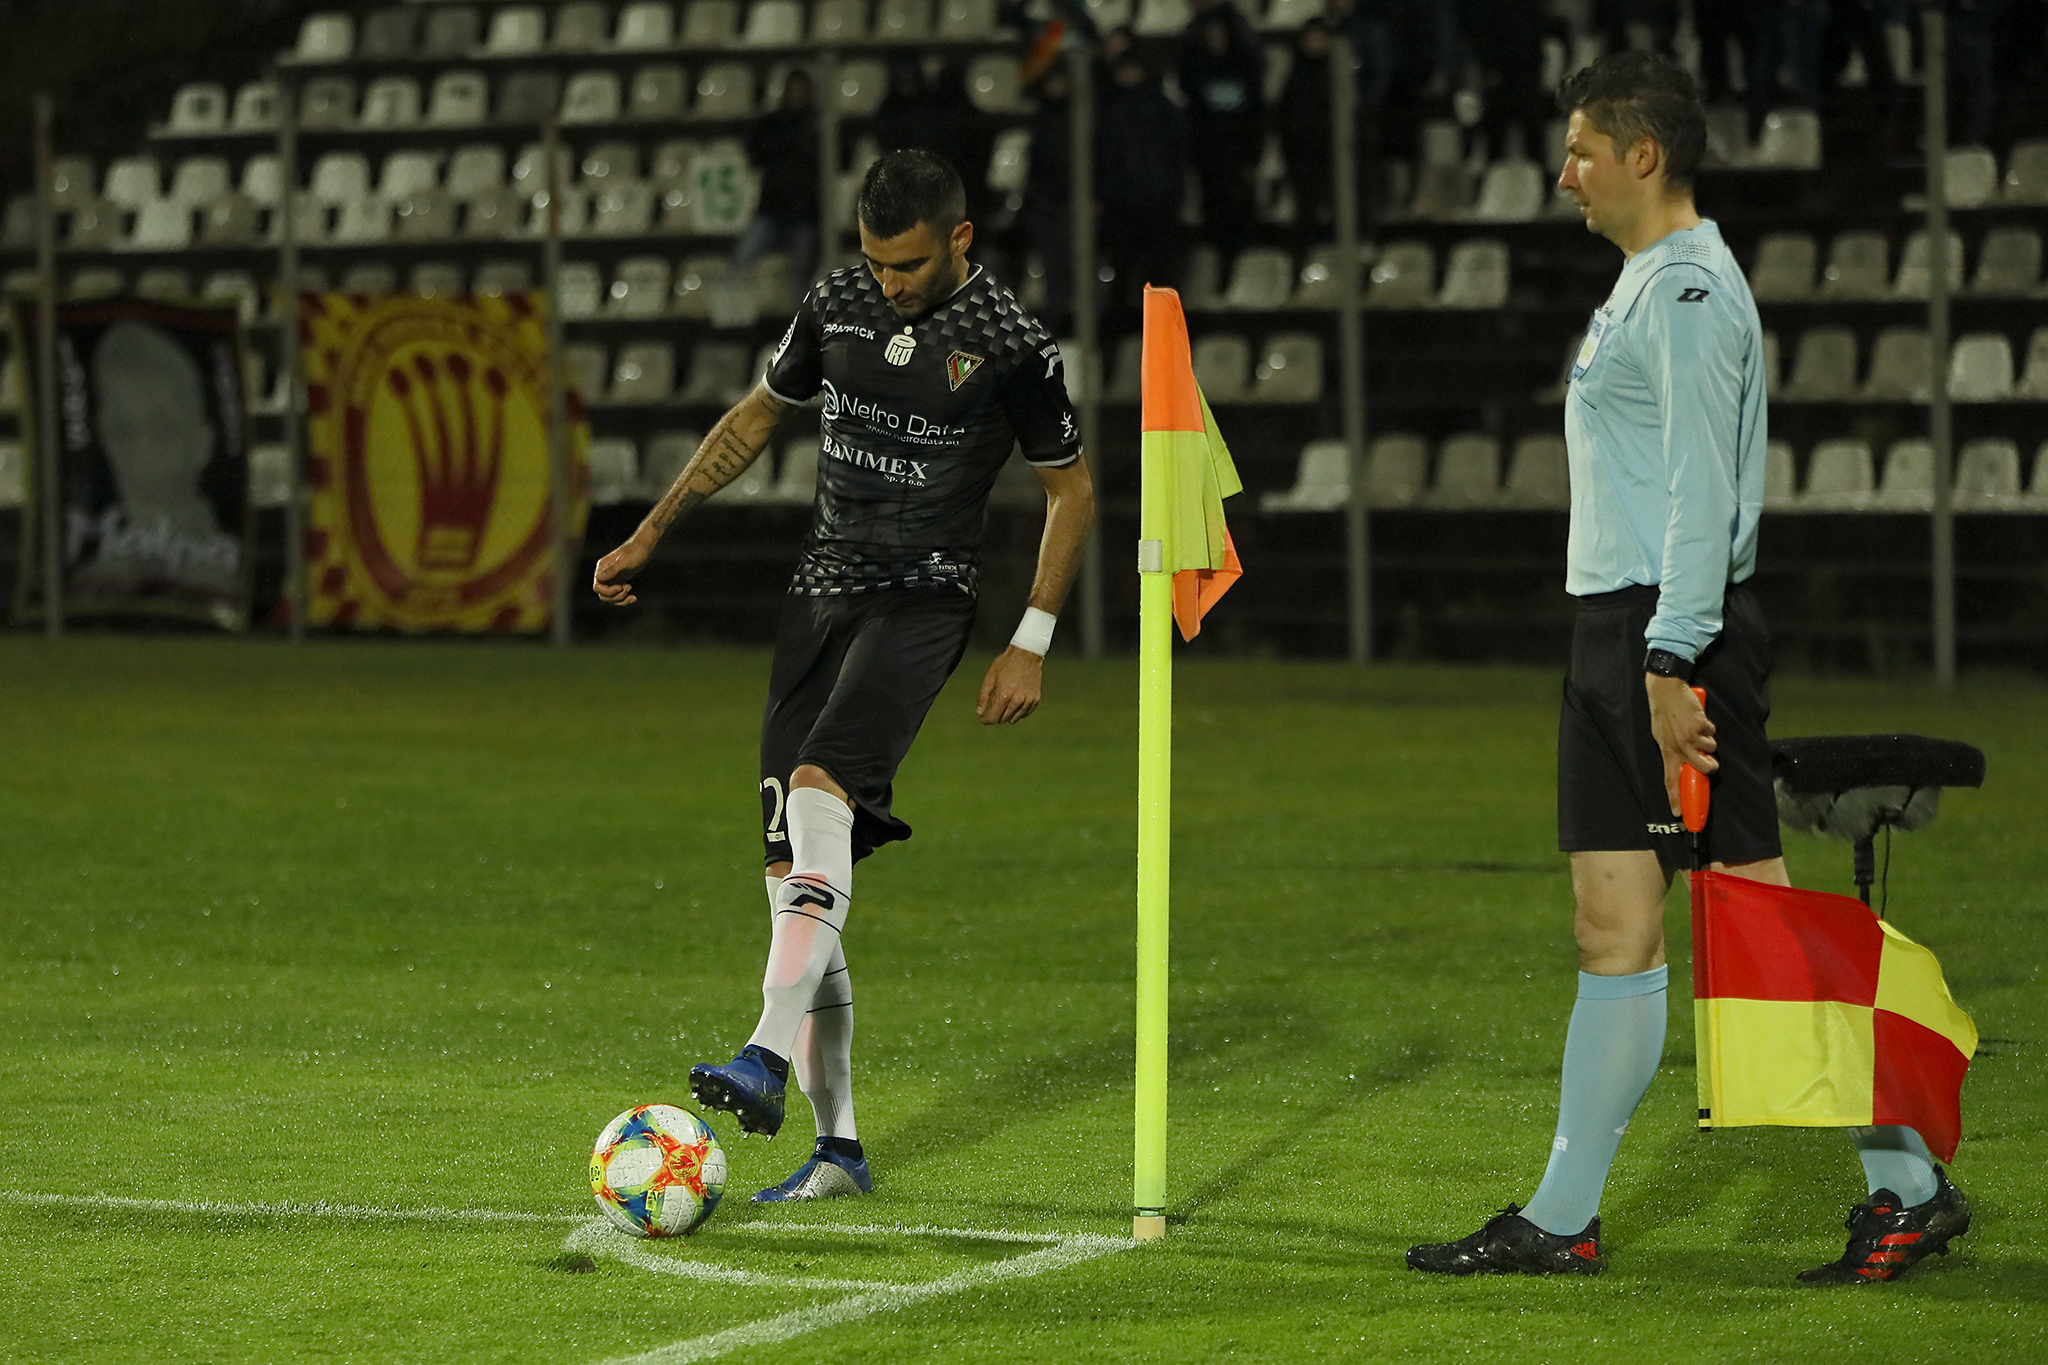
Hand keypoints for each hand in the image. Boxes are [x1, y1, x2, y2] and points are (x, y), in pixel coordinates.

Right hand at [592, 533, 652, 605]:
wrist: (646, 546)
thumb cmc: (636, 551)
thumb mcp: (625, 561)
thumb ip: (612, 569)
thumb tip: (598, 577)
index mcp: (602, 568)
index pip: (597, 587)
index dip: (608, 591)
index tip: (621, 587)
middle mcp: (604, 574)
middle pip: (603, 595)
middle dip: (616, 596)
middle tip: (628, 587)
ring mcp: (612, 578)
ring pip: (610, 597)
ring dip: (621, 599)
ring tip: (631, 589)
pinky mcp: (620, 580)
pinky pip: (618, 595)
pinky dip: (625, 599)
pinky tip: (634, 597)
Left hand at [976, 646, 1042, 725]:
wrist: (1026, 654)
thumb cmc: (1006, 664)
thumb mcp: (990, 678)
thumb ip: (983, 696)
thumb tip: (979, 712)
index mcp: (1004, 696)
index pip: (993, 717)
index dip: (985, 720)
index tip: (982, 719)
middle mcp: (1017, 701)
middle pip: (1003, 719)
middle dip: (995, 716)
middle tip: (992, 706)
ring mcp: (1028, 700)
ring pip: (1015, 718)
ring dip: (1007, 715)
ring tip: (1003, 704)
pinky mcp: (1035, 699)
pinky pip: (1025, 713)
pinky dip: (1018, 712)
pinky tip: (1013, 705)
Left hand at [1646, 672, 1716, 816]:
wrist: (1666, 691)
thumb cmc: (1663, 714)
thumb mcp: (1661, 736)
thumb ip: (1672, 751)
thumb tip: (1684, 764)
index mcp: (1666, 752)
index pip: (1670, 780)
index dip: (1675, 798)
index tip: (1679, 814)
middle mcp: (1678, 748)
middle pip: (1703, 769)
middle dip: (1711, 766)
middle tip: (1709, 760)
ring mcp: (1690, 737)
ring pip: (1711, 749)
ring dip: (1708, 741)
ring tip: (1697, 730)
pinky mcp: (1700, 726)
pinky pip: (1712, 733)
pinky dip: (1709, 728)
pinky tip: (1698, 719)